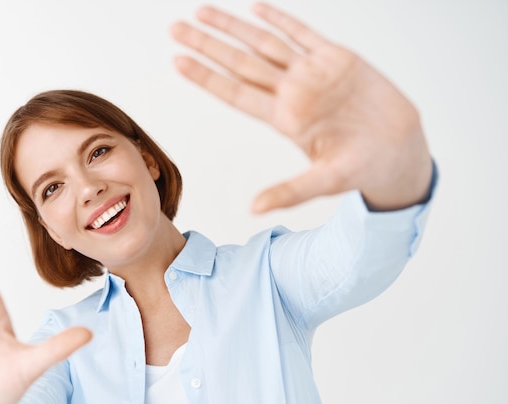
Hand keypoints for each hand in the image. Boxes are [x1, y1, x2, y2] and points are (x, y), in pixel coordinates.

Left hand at [171, 3, 432, 212]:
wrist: (400, 150)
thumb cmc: (363, 168)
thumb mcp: (326, 181)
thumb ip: (291, 191)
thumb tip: (254, 209)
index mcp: (286, 119)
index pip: (235, 94)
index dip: (206, 77)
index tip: (177, 61)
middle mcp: (293, 93)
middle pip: (241, 63)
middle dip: (208, 45)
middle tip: (175, 28)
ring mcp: (313, 74)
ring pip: (265, 43)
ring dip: (234, 27)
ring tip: (203, 11)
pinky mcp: (338, 59)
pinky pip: (304, 33)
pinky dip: (281, 19)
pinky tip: (256, 8)